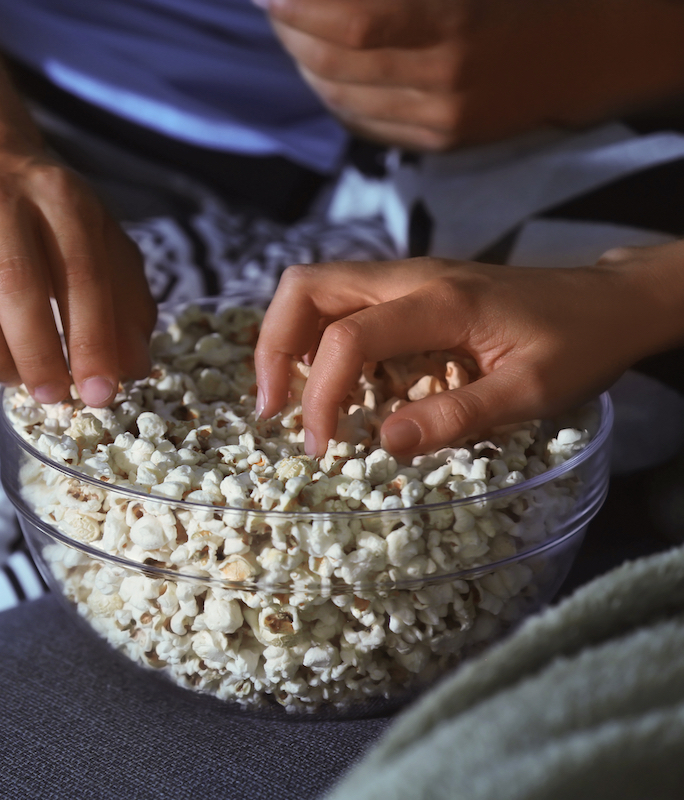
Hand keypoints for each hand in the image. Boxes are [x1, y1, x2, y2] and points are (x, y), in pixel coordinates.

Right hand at [0, 147, 155, 405]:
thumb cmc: (39, 214)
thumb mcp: (96, 235)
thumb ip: (124, 298)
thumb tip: (133, 368)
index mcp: (58, 196)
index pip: (80, 273)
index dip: (93, 340)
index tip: (101, 392)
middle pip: (16, 288)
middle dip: (40, 357)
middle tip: (55, 395)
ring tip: (15, 374)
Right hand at [254, 243, 683, 455]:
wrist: (613, 301)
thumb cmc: (580, 343)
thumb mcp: (533, 391)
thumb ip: (457, 417)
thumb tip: (383, 444)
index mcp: (439, 301)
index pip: (346, 338)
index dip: (319, 395)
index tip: (322, 447)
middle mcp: (411, 277)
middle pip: (306, 287)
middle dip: (273, 347)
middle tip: (272, 408)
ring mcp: (407, 278)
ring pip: (315, 288)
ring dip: (289, 341)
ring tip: (290, 400)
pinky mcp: (409, 290)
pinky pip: (341, 303)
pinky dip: (316, 340)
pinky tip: (332, 384)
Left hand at [259, 0, 683, 150]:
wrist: (585, 49)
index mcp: (458, 21)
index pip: (356, 22)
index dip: (302, 7)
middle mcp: (446, 76)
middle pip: (335, 62)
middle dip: (290, 29)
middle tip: (272, 3)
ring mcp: (441, 118)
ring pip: (338, 96)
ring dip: (300, 59)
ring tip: (290, 26)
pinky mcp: (438, 142)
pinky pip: (359, 121)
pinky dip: (328, 91)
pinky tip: (319, 63)